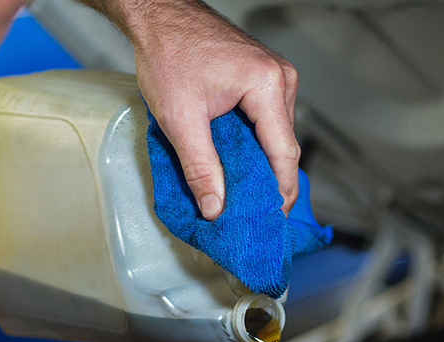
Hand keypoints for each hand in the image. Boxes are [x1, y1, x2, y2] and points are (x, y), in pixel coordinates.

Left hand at [108, 0, 300, 218]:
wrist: (158, 16)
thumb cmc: (168, 53)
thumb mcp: (180, 119)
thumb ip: (200, 168)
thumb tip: (215, 208)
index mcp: (268, 85)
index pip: (285, 153)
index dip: (279, 192)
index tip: (270, 220)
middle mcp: (280, 79)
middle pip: (283, 146)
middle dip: (268, 182)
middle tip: (251, 213)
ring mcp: (275, 76)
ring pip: (276, 135)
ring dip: (259, 163)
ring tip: (240, 192)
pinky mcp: (263, 77)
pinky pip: (267, 120)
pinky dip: (254, 144)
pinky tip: (236, 162)